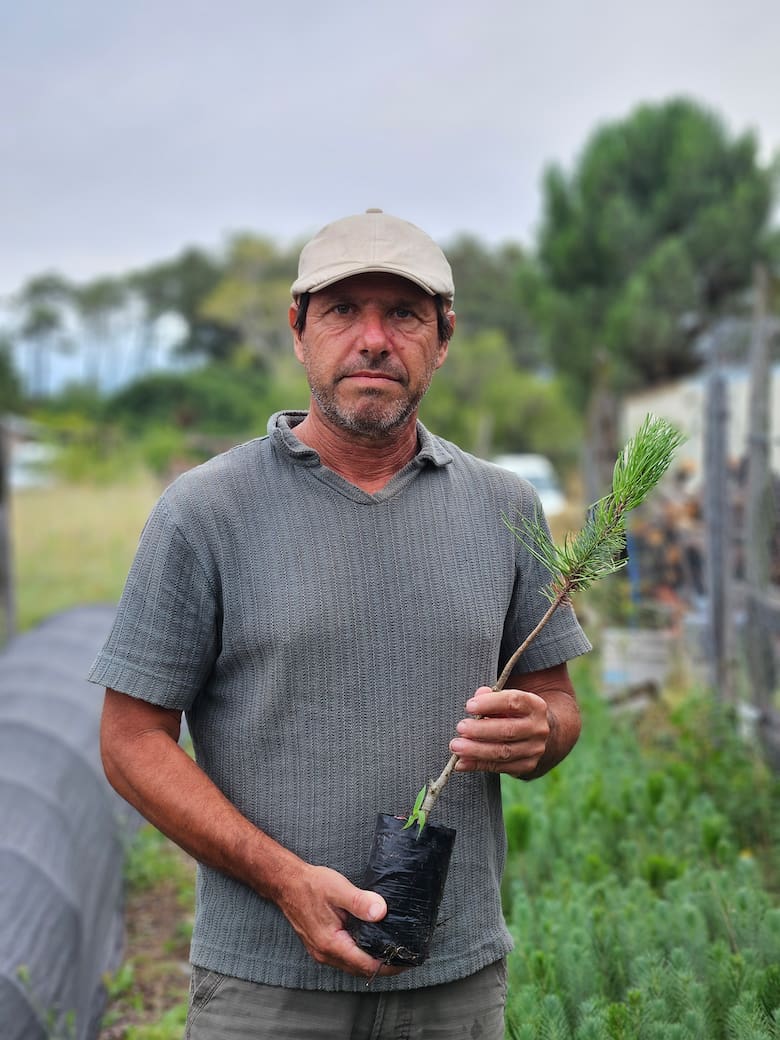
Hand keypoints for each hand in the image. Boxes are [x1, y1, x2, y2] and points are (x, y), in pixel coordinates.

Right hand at [276, 863, 403, 977]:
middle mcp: (325, 954)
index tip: (407, 960)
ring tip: (391, 950)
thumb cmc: (310, 885)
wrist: (286, 884)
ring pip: (352, 965)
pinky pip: (344, 958)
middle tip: (405, 956)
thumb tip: (382, 912)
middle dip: (384, 966)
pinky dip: (359, 955)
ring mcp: (321, 952)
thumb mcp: (338, 889)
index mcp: (331, 944)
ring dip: (371, 962)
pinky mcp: (320, 946)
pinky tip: (369, 943)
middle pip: (360, 970)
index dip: (389, 965)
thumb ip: (360, 902)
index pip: (366, 965)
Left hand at [449, 685, 552, 777]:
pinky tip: (461, 762)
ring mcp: (534, 749)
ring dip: (476, 750)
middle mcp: (538, 728)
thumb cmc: (513, 712)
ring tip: (456, 746)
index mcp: (535, 706)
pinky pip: (499, 767)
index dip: (490, 703)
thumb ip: (491, 696)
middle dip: (480, 730)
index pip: (513, 702)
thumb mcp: (506, 700)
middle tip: (460, 727)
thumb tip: (479, 695)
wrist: (535, 734)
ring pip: (503, 752)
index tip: (469, 706)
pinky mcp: (527, 766)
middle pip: (508, 730)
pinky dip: (477, 765)